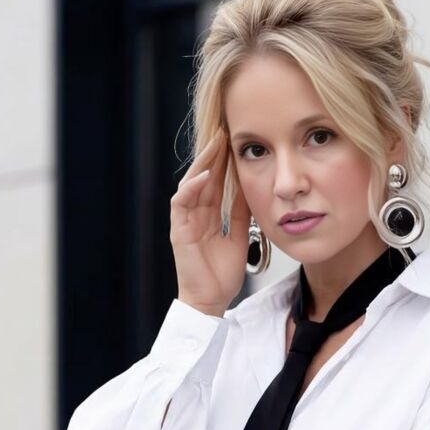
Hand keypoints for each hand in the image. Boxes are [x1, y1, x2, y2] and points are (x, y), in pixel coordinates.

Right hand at [170, 126, 251, 310]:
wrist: (211, 300)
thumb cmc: (223, 273)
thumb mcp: (240, 234)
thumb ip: (241, 209)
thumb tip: (250, 184)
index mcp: (209, 213)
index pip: (217, 179)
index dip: (225, 159)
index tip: (238, 138)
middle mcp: (195, 212)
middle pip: (204, 174)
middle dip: (215, 152)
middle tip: (227, 129)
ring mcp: (185, 220)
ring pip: (192, 182)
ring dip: (204, 162)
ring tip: (216, 143)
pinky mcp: (178, 230)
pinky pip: (181, 202)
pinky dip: (192, 188)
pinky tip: (206, 176)